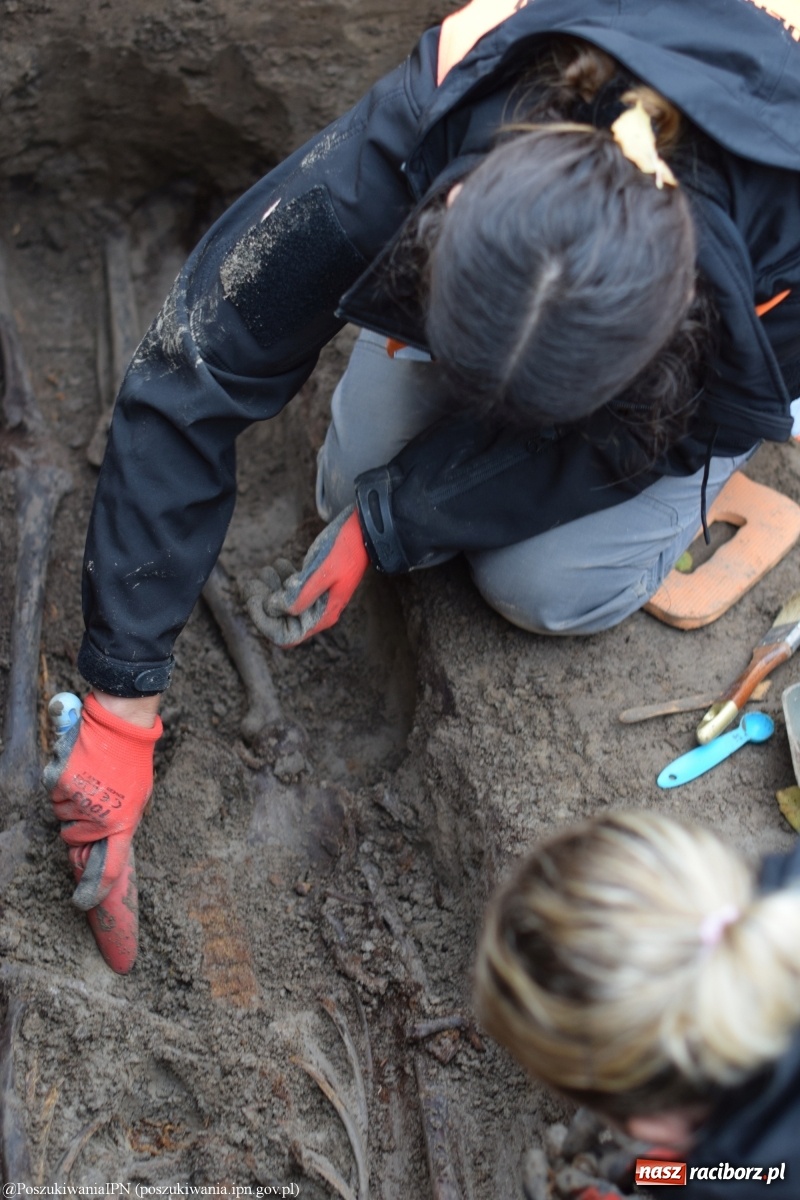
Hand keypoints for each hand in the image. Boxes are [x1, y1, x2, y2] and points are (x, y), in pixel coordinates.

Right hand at [43, 692, 161, 972]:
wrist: (121, 727)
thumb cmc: (133, 762)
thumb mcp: (137, 799)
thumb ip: (120, 823)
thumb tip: (104, 843)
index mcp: (122, 824)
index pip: (108, 867)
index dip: (94, 890)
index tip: (84, 903)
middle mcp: (98, 817)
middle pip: (75, 840)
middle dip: (80, 829)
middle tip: (94, 804)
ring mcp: (77, 801)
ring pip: (62, 817)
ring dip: (71, 805)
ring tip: (91, 780)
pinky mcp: (59, 783)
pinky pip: (53, 795)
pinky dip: (62, 786)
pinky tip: (78, 770)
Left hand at [245, 506, 368, 646]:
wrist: (363, 531)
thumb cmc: (346, 549)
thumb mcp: (323, 572)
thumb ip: (300, 593)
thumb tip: (274, 609)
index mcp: (323, 615)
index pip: (286, 636)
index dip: (265, 622)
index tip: (254, 599)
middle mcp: (319, 612)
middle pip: (282, 622)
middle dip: (264, 605)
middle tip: (253, 583)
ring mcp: (316, 599)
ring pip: (284, 607)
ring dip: (270, 591)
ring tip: (267, 570)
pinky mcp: (314, 586)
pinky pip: (291, 592)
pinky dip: (280, 582)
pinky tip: (279, 564)